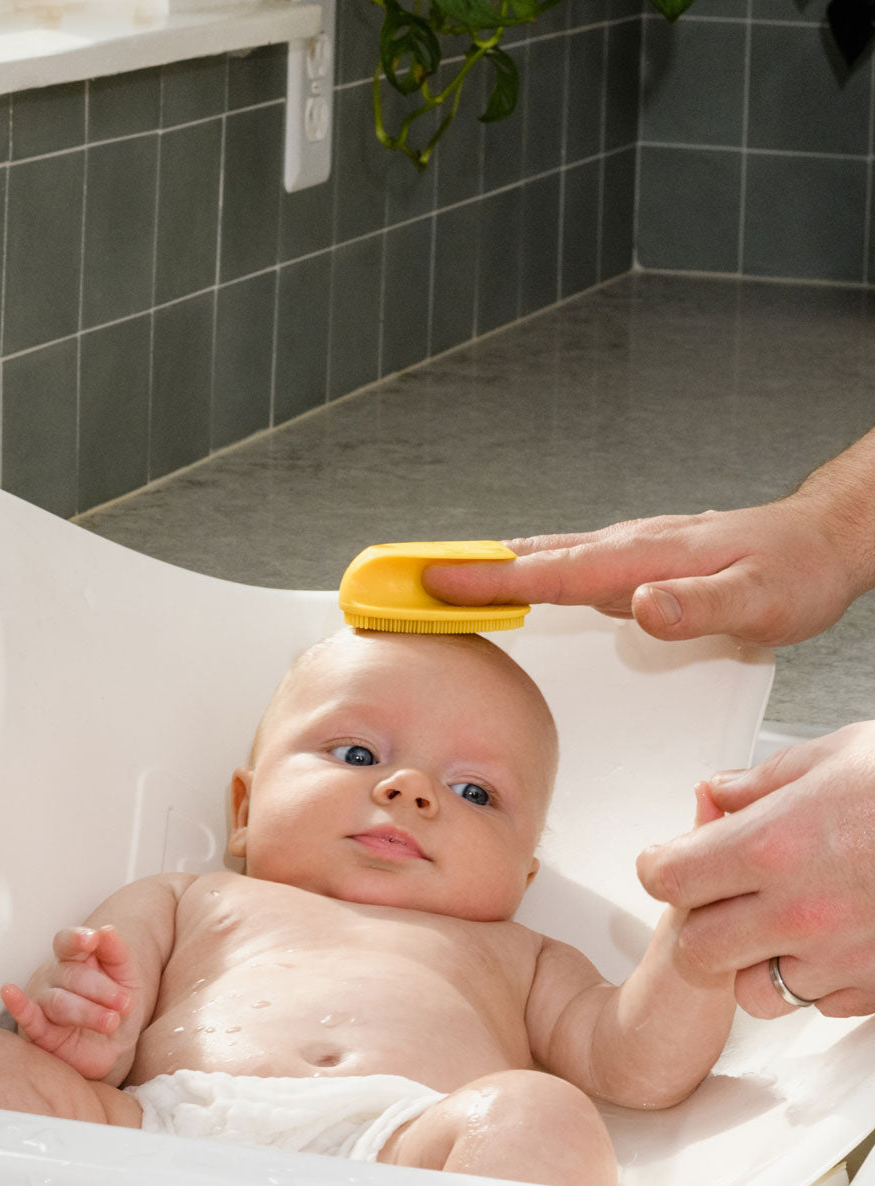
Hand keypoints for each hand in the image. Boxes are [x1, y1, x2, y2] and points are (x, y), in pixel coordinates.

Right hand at [2, 925, 140, 1078]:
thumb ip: (116, 953)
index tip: (92, 939)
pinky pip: (26, 1017)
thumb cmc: (115, 1007)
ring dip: (87, 1011)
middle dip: (101, 989)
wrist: (114, 1048)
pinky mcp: (37, 1032)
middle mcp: (54, 976)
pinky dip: (17, 1005)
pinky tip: (9, 992)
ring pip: (58, 1001)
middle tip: (124, 1003)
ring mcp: (42, 1002)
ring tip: (111, 1021)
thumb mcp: (126, 977)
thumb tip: (106, 930)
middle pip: (71, 974)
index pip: (67, 942)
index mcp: (74, 959)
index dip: (77, 938)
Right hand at [421, 496, 867, 646]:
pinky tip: (511, 577)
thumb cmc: (792, 573)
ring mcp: (625, 550)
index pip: (547, 573)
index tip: (430, 583)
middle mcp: (623, 548)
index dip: (485, 582)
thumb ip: (698, 608)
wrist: (820, 540)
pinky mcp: (631, 558)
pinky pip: (561, 562)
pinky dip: (521, 567)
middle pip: (525, 557)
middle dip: (461, 568)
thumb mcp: (759, 601)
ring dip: (484, 566)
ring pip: (539, 555)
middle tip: (402, 577)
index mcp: (639, 559)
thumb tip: (638, 605)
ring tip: (433, 577)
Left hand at [636, 723, 874, 1017]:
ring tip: (779, 922)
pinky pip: (822, 1004)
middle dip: (699, 922)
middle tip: (718, 894)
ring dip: (755, 961)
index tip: (667, 860)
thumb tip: (715, 795)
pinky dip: (817, 979)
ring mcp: (843, 959)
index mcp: (770, 847)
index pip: (668, 881)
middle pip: (697, 950)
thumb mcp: (832, 757)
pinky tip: (836, 938)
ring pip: (755, 992)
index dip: (661, 868)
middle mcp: (799, 913)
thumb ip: (758, 783)